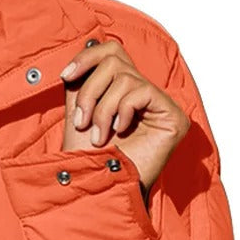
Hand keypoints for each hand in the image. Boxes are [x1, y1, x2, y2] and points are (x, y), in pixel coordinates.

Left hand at [60, 39, 189, 190]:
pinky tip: (120, 132)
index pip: (111, 51)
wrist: (97, 187)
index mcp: (121, 92)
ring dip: (103, 108)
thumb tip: (82, 52)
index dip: (86, 58)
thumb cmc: (87, 157)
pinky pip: (142, 91)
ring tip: (100, 136)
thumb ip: (82, 83)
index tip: (65, 76)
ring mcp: (160, 104)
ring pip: (125, 77)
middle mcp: (143, 94)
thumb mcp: (78, 113)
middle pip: (115, 59)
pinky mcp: (173, 116)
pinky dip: (122, 110)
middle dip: (91, 90)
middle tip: (83, 122)